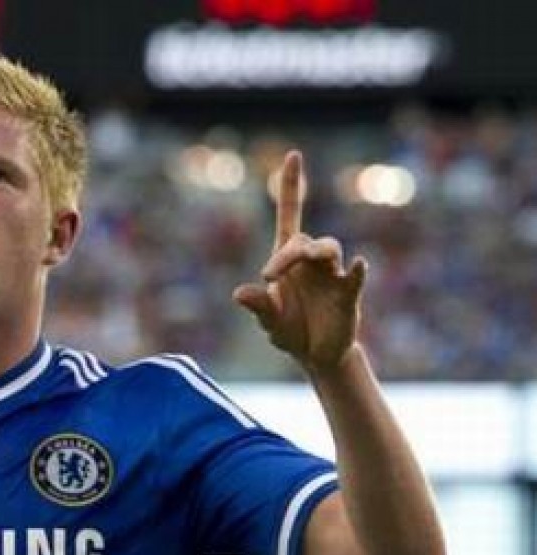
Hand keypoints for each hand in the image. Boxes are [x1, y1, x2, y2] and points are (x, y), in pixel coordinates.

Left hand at [232, 151, 367, 372]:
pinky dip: (357, 270)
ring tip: (309, 260)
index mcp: (287, 259)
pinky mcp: (349, 295)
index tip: (294, 155)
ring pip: (329, 250)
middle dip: (287, 254)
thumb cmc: (289, 330)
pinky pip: (354, 278)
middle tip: (269, 274)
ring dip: (317, 252)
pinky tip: (358, 264)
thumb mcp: (269, 320)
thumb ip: (258, 306)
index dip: (292, 186)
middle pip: (303, 240)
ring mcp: (332, 276)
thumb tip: (239, 294)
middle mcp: (311, 262)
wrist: (315, 355)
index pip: (290, 214)